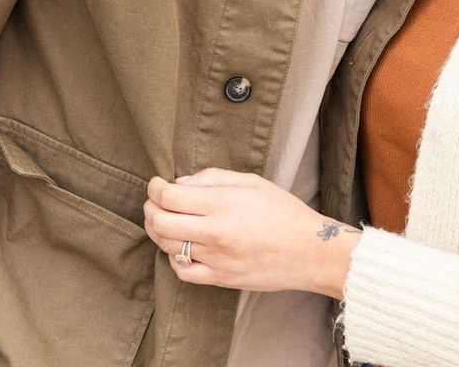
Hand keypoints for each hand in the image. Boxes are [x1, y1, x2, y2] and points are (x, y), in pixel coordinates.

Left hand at [143, 168, 361, 297]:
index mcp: (223, 204)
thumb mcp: (252, 182)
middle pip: (161, 222)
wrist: (308, 251)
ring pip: (168, 247)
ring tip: (161, 219)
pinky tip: (179, 247)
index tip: (155, 183)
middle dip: (150, 208)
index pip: (171, 197)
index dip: (155, 188)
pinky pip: (183, 272)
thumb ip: (214, 178)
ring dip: (157, 231)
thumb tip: (182, 182)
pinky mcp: (219, 279)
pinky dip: (173, 258)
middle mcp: (215, 233)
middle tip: (153, 200)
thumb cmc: (283, 211)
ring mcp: (215, 260)